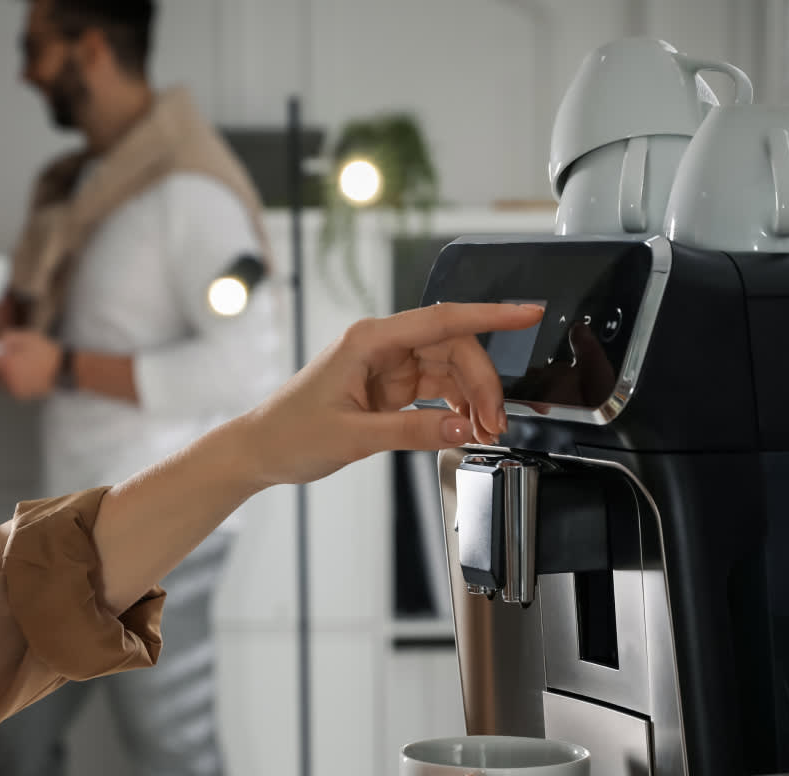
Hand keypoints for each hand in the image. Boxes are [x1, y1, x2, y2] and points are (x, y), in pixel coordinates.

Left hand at [0, 330, 61, 399]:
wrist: (64, 371)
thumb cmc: (46, 352)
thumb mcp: (26, 336)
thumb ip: (6, 338)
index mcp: (6, 365)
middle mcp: (7, 380)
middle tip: (8, 358)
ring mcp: (14, 390)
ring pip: (0, 382)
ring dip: (4, 375)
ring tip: (21, 366)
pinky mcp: (22, 396)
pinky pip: (10, 387)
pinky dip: (14, 382)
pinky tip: (27, 375)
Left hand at [243, 302, 541, 488]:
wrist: (262, 449)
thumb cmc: (291, 433)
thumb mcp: (354, 437)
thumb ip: (411, 432)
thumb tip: (461, 430)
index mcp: (370, 340)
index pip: (442, 320)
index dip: (491, 315)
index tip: (526, 313)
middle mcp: (383, 345)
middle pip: (454, 348)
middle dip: (482, 383)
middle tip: (494, 423)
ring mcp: (389, 365)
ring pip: (451, 369)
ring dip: (473, 399)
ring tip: (483, 432)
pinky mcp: (392, 386)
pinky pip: (438, 388)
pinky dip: (457, 408)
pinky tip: (464, 428)